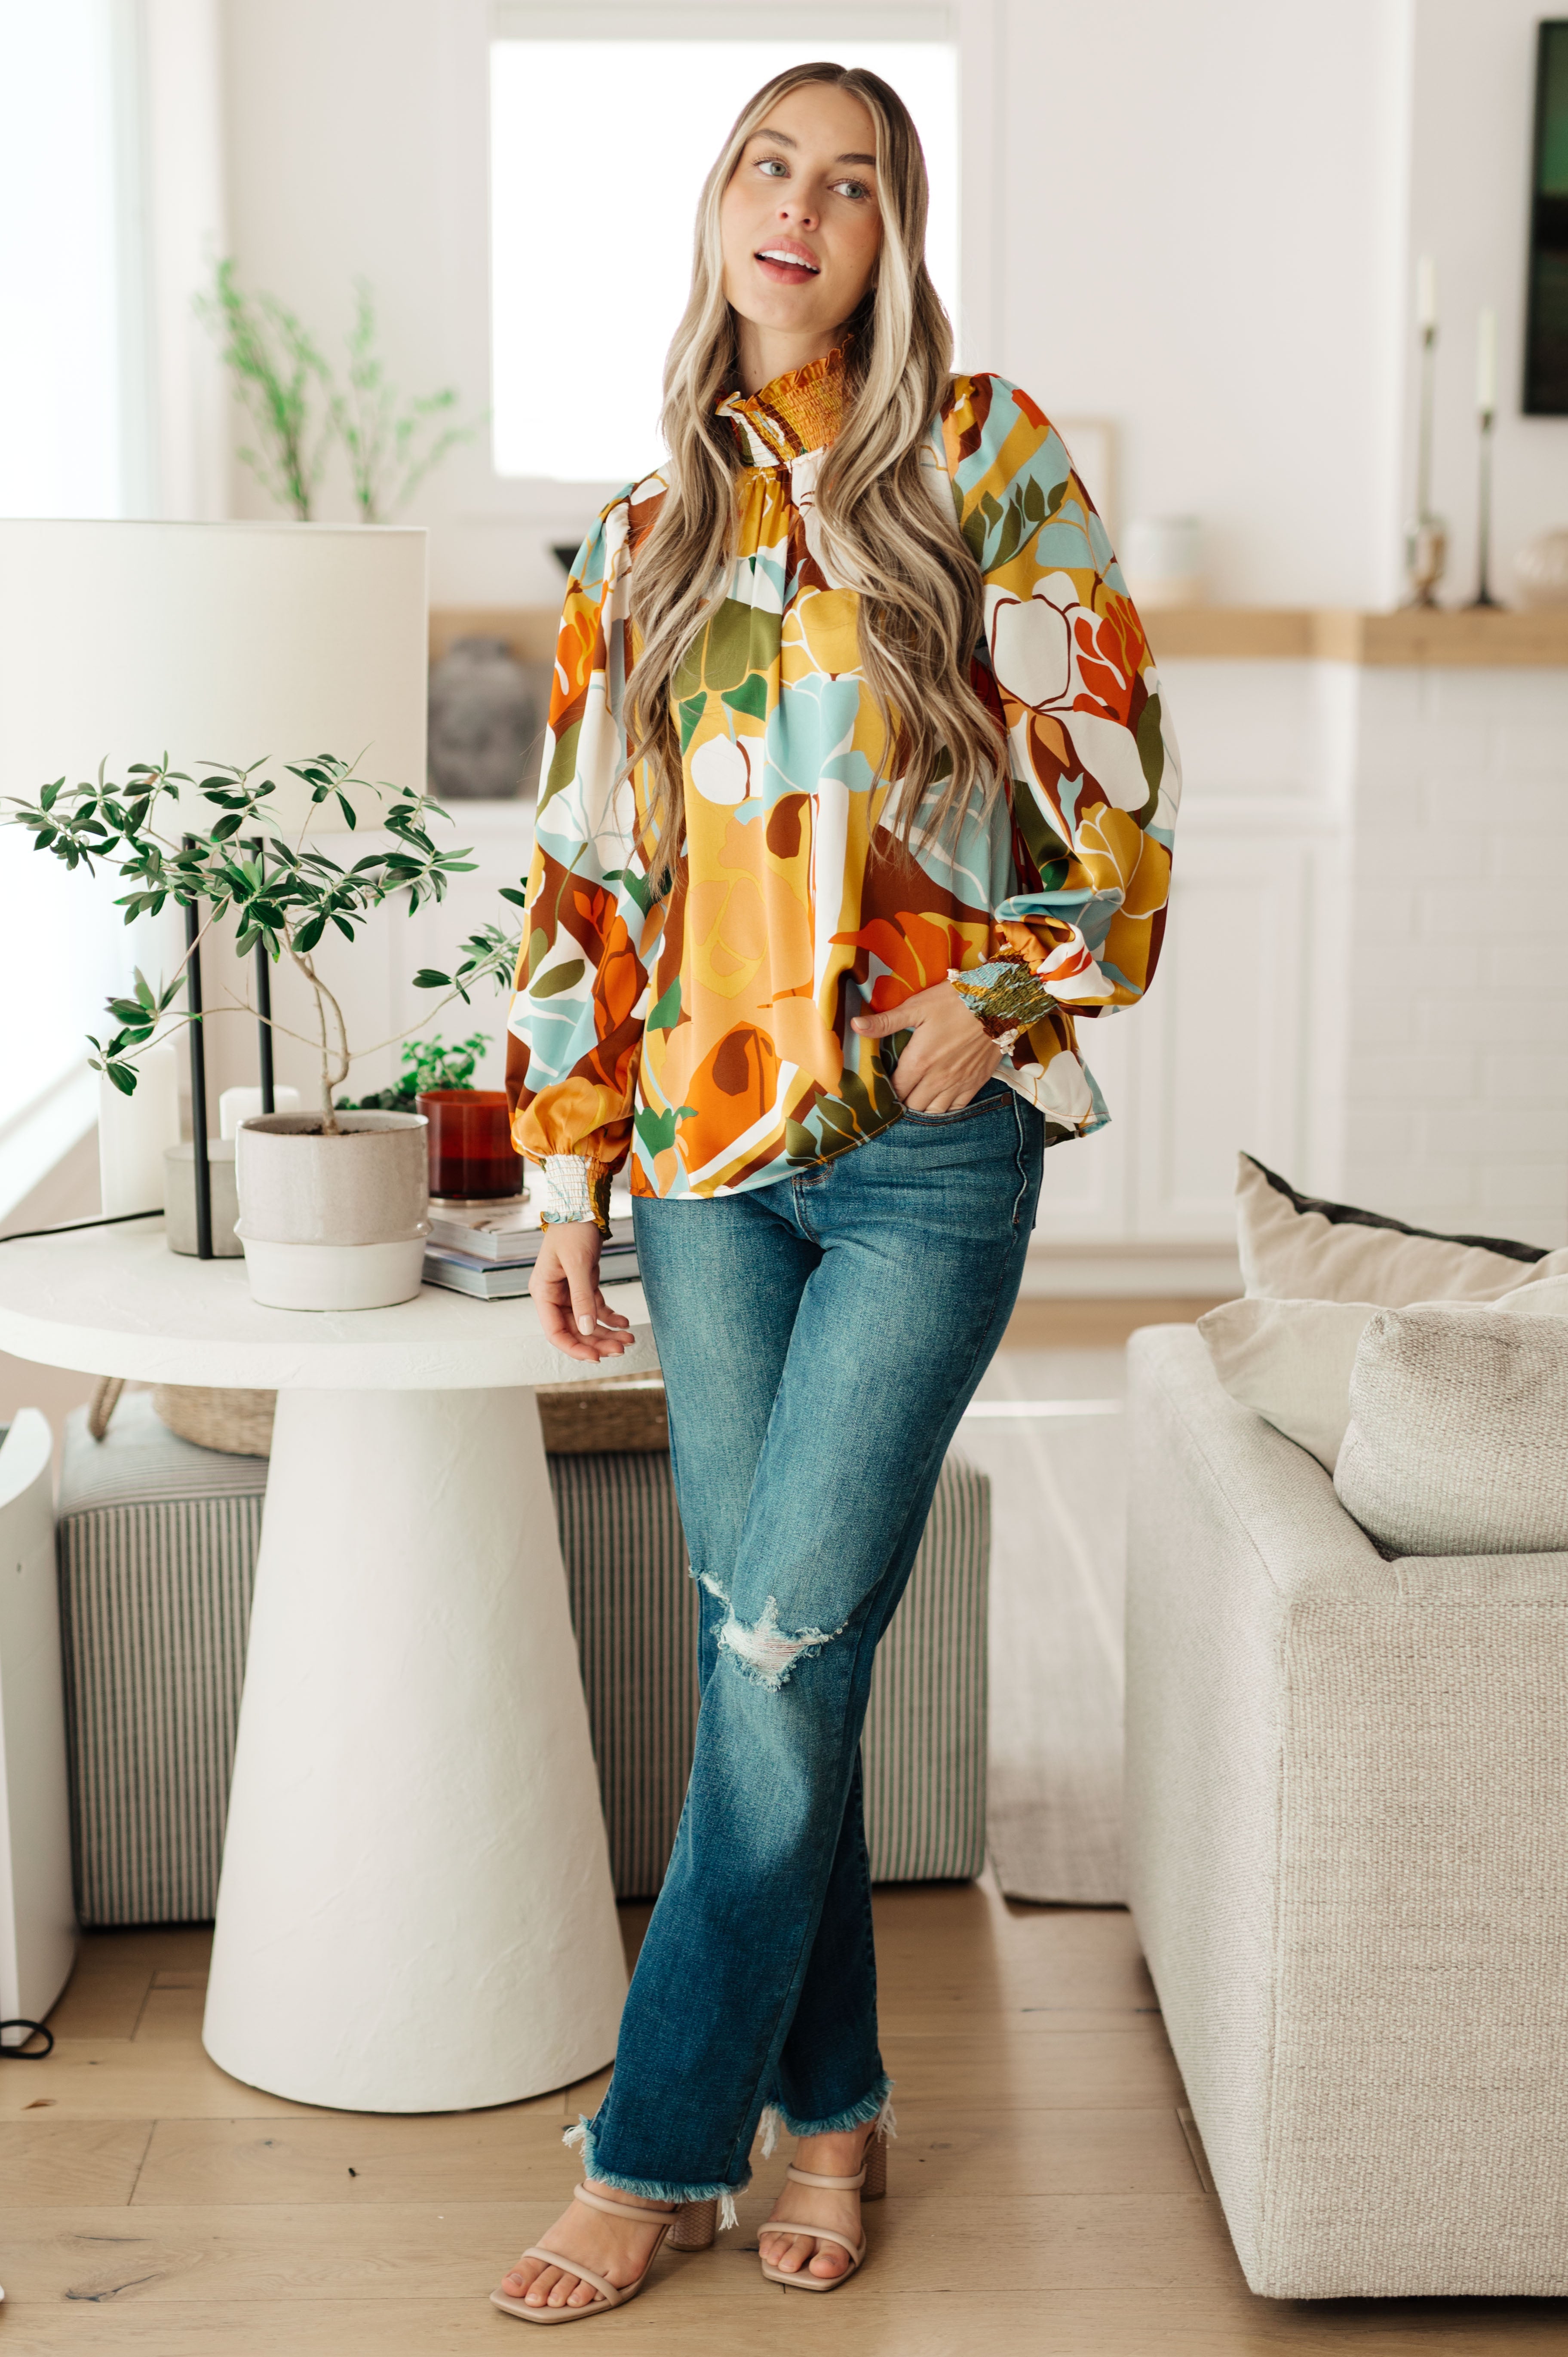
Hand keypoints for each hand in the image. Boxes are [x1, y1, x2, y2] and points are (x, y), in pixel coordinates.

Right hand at [529, 1221, 635, 1362]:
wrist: (582, 1206)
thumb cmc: (573, 1230)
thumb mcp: (577, 1264)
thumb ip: (582, 1298)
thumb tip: (587, 1329)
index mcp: (543, 1292)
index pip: (554, 1331)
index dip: (574, 1348)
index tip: (595, 1358)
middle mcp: (554, 1295)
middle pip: (574, 1330)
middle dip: (597, 1342)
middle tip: (621, 1349)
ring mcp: (568, 1291)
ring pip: (587, 1322)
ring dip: (606, 1333)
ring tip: (629, 1339)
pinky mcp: (583, 1284)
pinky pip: (596, 1308)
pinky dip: (610, 1317)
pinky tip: (624, 1323)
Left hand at [852, 980, 1003, 1112]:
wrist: (999, 1002)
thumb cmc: (956, 1001)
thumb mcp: (917, 1006)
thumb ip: (886, 1021)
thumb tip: (855, 1026)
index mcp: (919, 1061)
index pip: (895, 1089)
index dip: (884, 1094)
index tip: (879, 1091)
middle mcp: (938, 1078)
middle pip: (912, 1105)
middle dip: (901, 1103)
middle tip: (894, 1097)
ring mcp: (958, 1083)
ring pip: (933, 1112)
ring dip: (921, 1109)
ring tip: (914, 1102)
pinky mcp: (975, 1083)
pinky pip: (956, 1108)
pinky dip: (944, 1111)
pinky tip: (937, 1104)